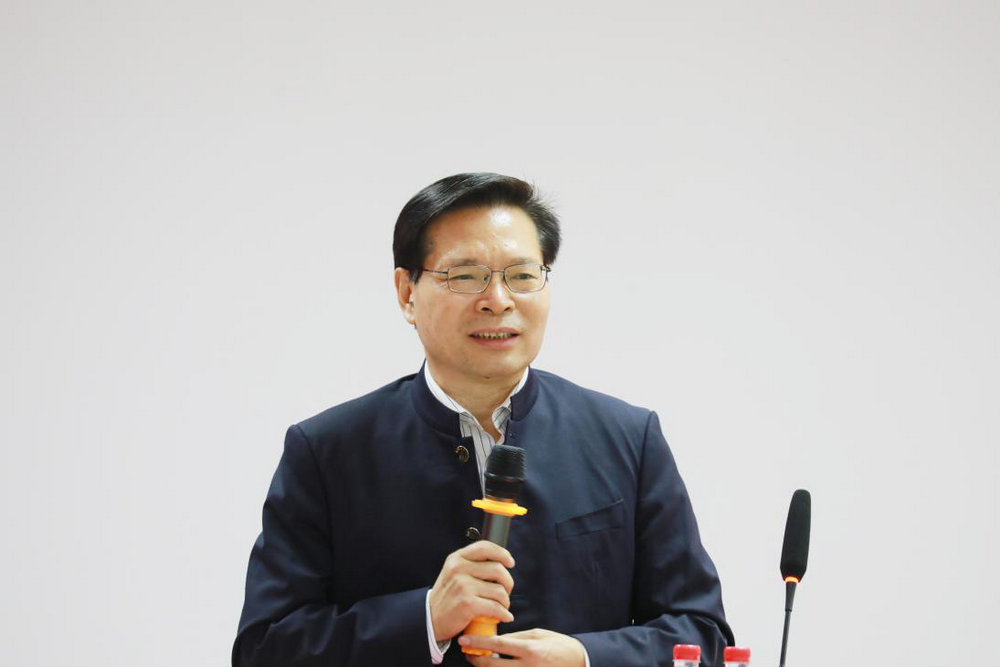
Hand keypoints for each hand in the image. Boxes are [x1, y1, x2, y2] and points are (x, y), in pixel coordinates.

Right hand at [428, 540, 515, 641]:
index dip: (502, 553)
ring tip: (502, 606)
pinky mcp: (467, 604)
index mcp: (457, 558)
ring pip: (499, 590)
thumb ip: (472, 565)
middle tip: (505, 592)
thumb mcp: (454, 573)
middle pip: (498, 569)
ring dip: (505, 601)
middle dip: (508, 583)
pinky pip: (495, 607)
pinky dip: (504, 614)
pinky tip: (504, 616)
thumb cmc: (448, 596)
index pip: (485, 547)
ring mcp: (463, 586)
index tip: (510, 563)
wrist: (431, 619)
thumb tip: (501, 563)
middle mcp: (459, 569)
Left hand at [459, 628, 586, 665]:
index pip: (497, 645)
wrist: (580, 663)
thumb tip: (496, 640)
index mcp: (529, 649)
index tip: (464, 640)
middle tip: (468, 653)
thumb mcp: (538, 635)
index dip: (478, 643)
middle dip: (476, 660)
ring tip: (480, 660)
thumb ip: (517, 637)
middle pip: (492, 666)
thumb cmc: (559, 646)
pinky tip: (496, 666)